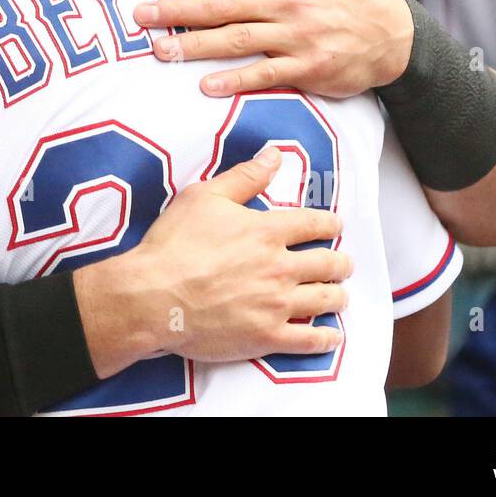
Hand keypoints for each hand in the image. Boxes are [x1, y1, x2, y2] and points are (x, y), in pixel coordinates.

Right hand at [74, 149, 349, 375]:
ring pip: (325, 300)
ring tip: (338, 294)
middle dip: (340, 262)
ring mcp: (276, 305)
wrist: (153, 296)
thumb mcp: (204, 197)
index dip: (330, 224)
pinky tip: (331, 335)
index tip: (335, 226)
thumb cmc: (173, 244)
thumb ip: (244, 176)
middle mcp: (280, 267)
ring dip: (337, 295)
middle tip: (342, 263)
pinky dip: (326, 338)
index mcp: (267, 231)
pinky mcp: (267, 336)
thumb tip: (274, 156)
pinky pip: (309, 340)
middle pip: (328, 263)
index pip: (314, 224)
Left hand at [132, 0, 413, 97]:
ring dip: (194, 46)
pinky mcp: (306, 67)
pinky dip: (235, 81)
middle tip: (138, 14)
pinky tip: (205, 86)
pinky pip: (265, 75)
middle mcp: (283, 0)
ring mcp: (295, 36)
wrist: (389, 31)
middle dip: (175, 9)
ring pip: (235, 40)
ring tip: (159, 50)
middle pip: (219, 4)